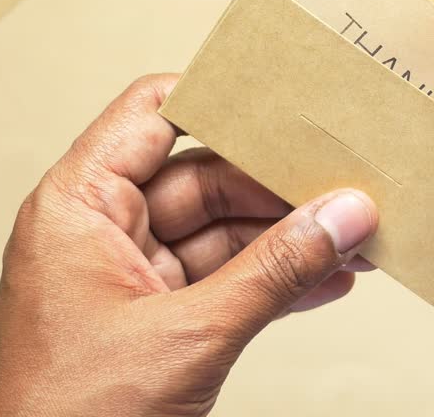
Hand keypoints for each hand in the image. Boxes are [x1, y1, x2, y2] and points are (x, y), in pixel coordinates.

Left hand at [0, 74, 377, 416]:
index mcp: (78, 205)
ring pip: (219, 233)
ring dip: (286, 240)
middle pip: (201, 175)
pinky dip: (271, 283)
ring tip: (355, 237)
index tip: (290, 98)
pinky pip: (221, 282)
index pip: (153, 113)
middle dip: (277, 187)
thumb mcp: (187, 337)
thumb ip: (273, 272)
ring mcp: (127, 277)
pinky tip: (327, 281)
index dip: (221, 97)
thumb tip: (342, 218)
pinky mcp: (151, 322)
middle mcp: (99, 229)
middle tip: (348, 185)